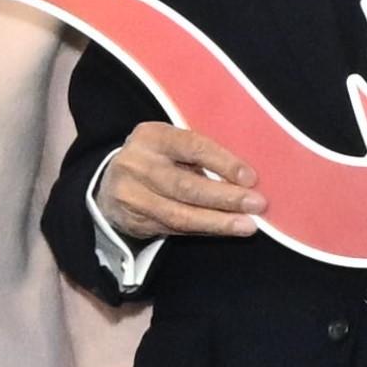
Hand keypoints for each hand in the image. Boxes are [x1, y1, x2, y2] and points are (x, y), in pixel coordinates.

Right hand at [98, 118, 264, 243]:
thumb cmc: (157, 160)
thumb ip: (199, 156)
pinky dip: (205, 229)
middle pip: (186, 185)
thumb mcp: (171, 146)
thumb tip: (245, 179)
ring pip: (180, 214)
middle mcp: (137, 164)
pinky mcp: (133, 221)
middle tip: (257, 204)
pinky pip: (174, 228)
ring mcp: (131, 195)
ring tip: (247, 225)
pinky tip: (225, 229)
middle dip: (225, 197)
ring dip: (218, 221)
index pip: (192, 146)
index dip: (223, 162)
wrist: (110, 185)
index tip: (250, 178)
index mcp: (152, 136)